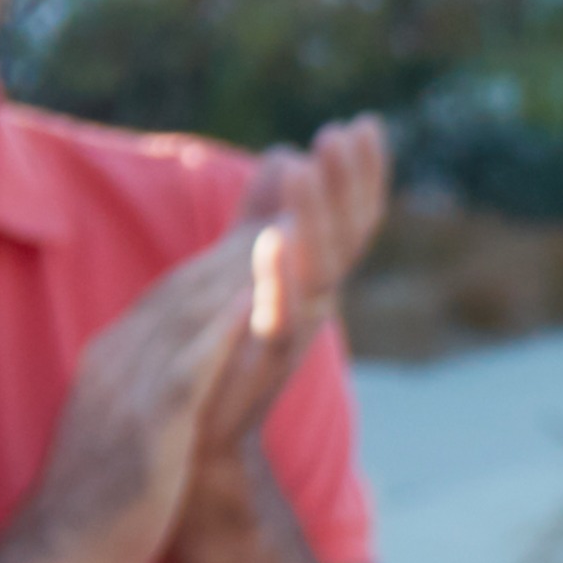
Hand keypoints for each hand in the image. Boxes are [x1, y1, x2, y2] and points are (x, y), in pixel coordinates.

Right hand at [16, 231, 261, 562]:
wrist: (52, 557)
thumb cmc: (100, 499)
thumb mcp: (129, 424)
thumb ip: (153, 385)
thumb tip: (182, 361)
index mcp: (117, 358)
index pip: (176, 292)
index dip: (225, 251)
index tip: (271, 215)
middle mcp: (119, 360)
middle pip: (186, 286)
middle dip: (241, 239)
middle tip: (296, 192)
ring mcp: (129, 391)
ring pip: (189, 315)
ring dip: (238, 268)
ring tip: (291, 226)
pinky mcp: (145, 430)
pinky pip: (184, 374)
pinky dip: (217, 335)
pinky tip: (252, 305)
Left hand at [172, 121, 392, 549]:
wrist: (196, 437)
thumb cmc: (222, 350)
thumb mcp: (246, 264)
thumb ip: (266, 211)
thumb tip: (285, 152)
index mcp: (312, 278)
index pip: (349, 218)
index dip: (361, 175)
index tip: (365, 124)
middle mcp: (315, 303)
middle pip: (346, 235)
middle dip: (348, 182)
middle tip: (348, 131)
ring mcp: (293, 332)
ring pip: (319, 267)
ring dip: (317, 213)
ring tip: (310, 162)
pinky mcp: (259, 363)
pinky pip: (278, 315)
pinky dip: (279, 276)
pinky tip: (273, 237)